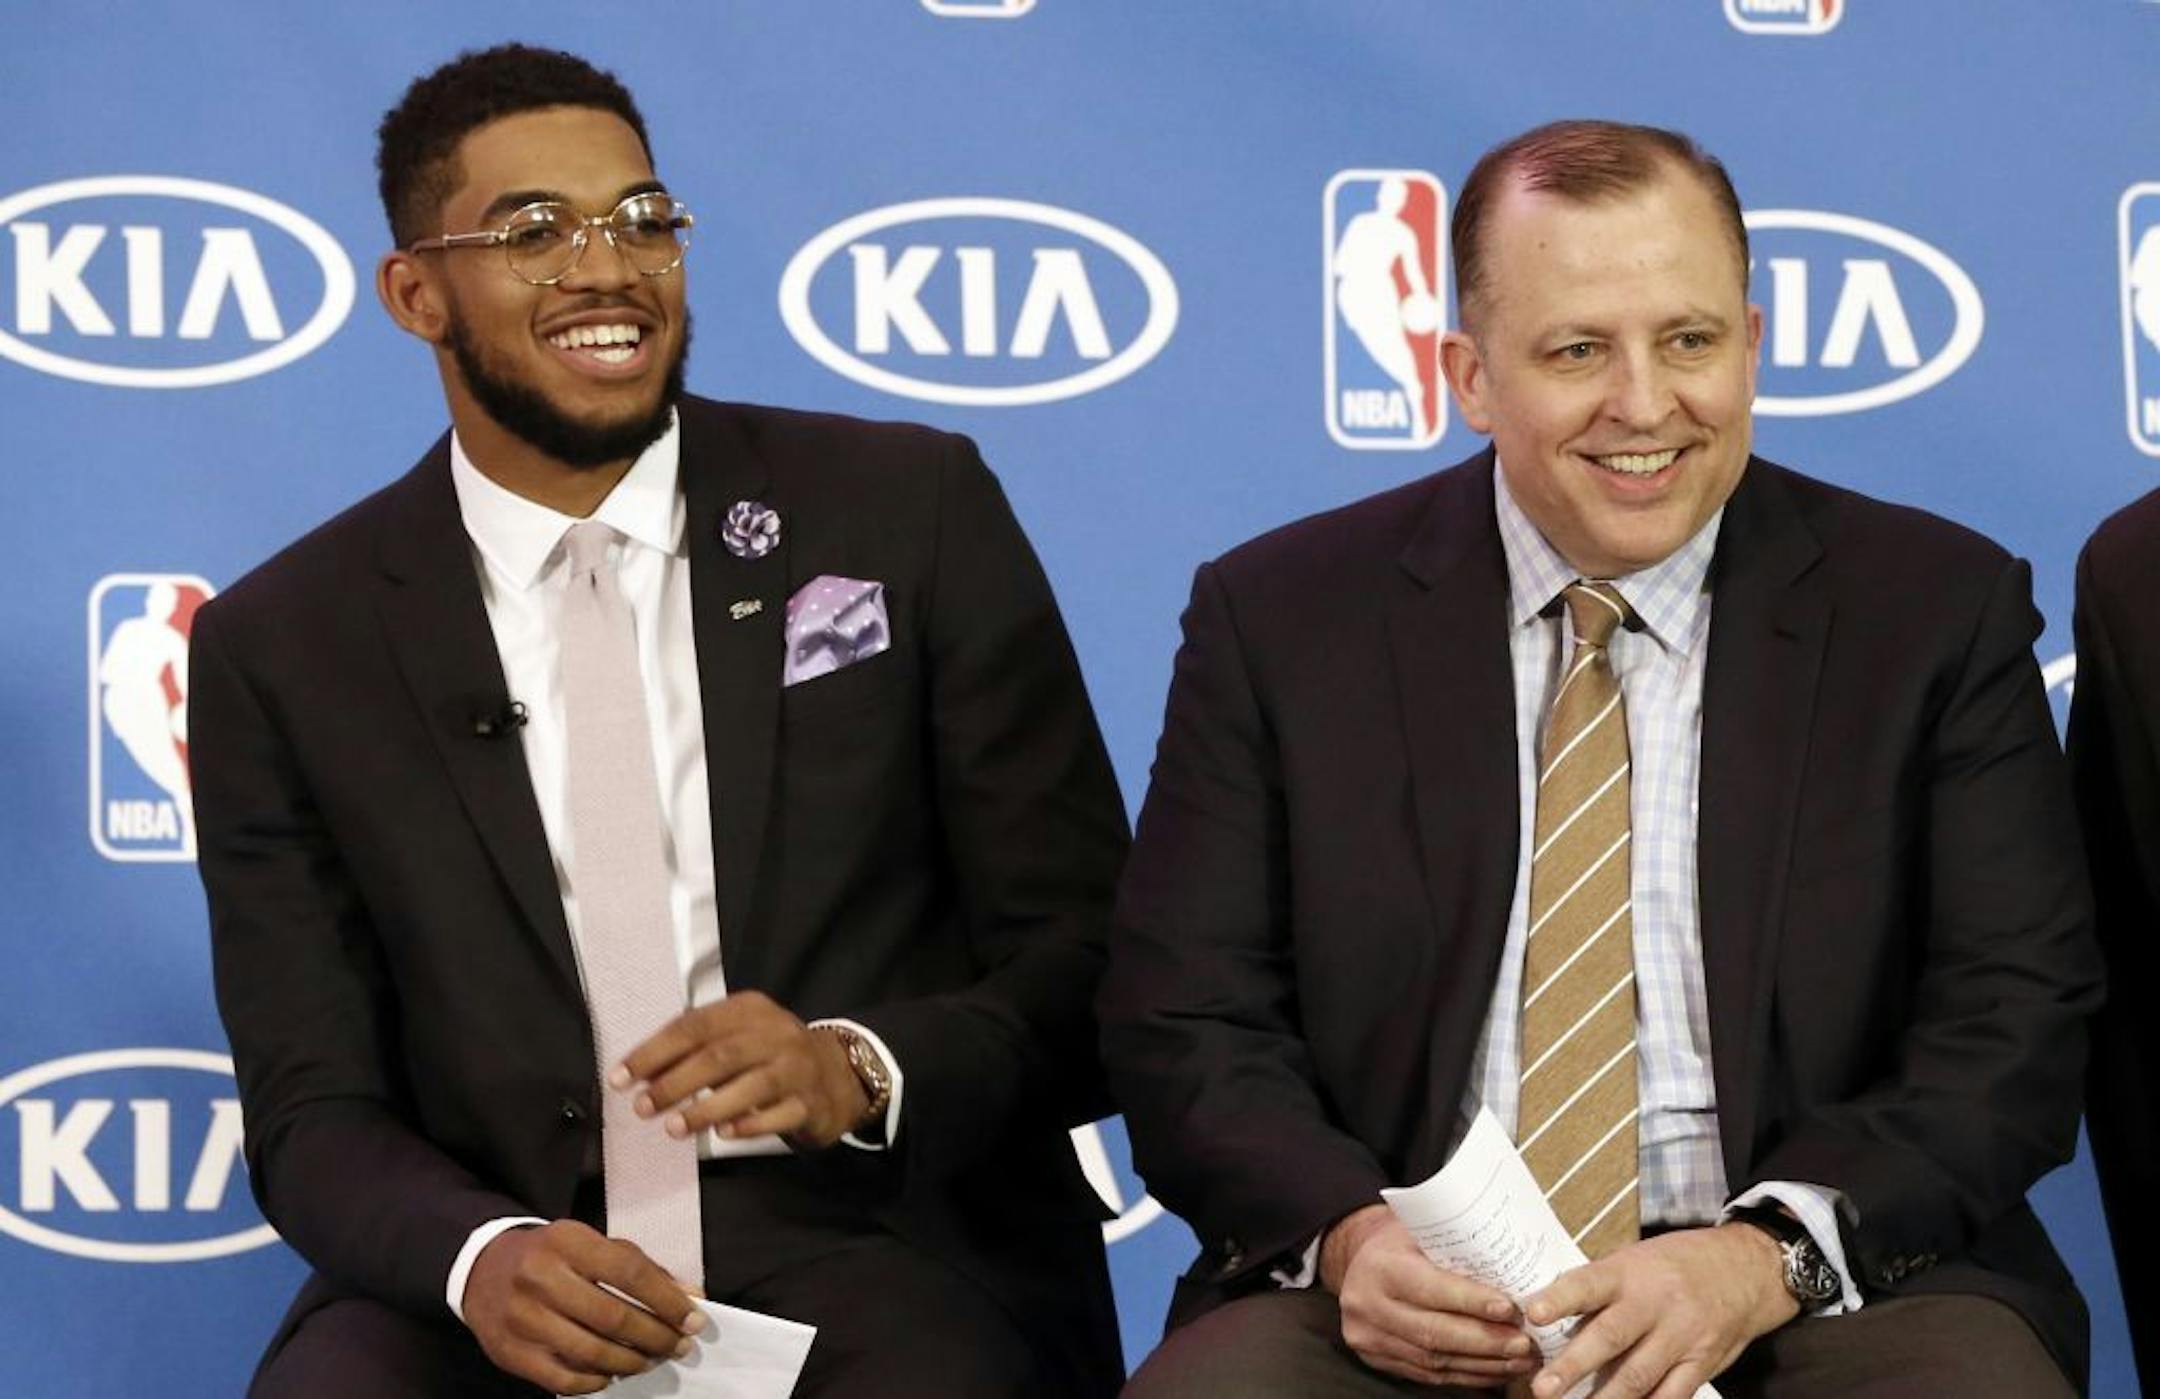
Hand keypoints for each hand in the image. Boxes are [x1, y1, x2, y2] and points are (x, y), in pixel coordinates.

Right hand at [462, 1219, 704, 1394]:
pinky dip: (595, 1381)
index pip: (630, 1273)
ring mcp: (522, 1318)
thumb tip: (690, 1297)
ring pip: (591, 1352)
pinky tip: (612, 1375)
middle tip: (678, 1346)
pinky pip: (563, 1378)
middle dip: (656, 1337)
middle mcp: (541, 1277)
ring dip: (631, 1362)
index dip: (668, 1301)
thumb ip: (642, 1269)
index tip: (694, 1320)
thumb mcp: (594, 1246)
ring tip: (650, 1360)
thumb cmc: (552, 1257)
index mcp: (568, 1241)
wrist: (482, 1270)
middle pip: (613, 1317)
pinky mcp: (510, 1352)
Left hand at [614, 991, 871, 1149]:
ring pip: (750, 1085)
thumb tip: (638, 1074)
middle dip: (674, 1082)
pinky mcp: (811, 1102)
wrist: (837, 1075)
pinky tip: (724, 1135)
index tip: (620, 1078)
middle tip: (642, 1107)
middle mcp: (776, 1033)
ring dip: (706, 1109)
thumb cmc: (770, 1056)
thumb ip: (693, 1051)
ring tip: (673, 1128)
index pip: (694, 1025)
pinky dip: (749, 1125)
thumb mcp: (736, 1039)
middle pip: (719, 1055)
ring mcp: (798, 1067)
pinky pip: (779, 1114)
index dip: (654, 1052)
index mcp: (749, 1009)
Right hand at [1322, 1204, 1541, 1387]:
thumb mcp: (1420, 1229)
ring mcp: (1370, 1338)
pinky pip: (1429, 1376)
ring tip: (1520, 1360)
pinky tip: (1496, 1370)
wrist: (1357, 1260)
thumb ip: (1456, 1249)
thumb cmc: (1402, 1240)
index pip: (1429, 1288)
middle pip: (1432, 1333)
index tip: (1509, 1309)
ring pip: (1433, 1361)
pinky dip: (1468, 1375)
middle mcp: (1368, 1305)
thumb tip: (1512, 1270)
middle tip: (1524, 1342)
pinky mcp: (1378, 1360)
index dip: (1470, 1301)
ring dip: (1483, 1364)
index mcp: (1380, 1267)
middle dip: (1484, 1341)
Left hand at [1523, 1223, 1798, 1398]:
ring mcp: (1682, 1336)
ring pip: (1638, 1374)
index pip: (1589, 1283)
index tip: (1533, 1313)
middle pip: (1611, 1336)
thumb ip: (1600, 1289)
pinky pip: (1672, 1395)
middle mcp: (1655, 1303)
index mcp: (1630, 1271)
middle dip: (1574, 1366)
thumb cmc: (1676, 1265)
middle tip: (1543, 1388)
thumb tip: (1551, 1317)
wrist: (1746, 1270)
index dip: (1560, 1299)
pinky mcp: (1702, 1363)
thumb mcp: (1636, 1261)